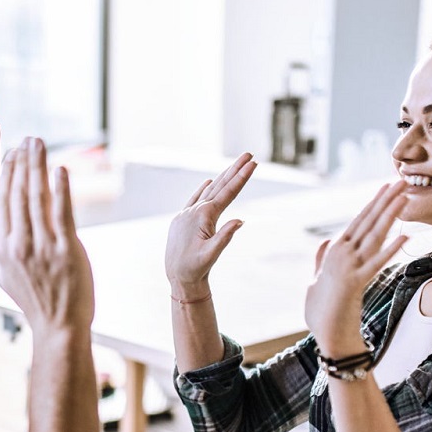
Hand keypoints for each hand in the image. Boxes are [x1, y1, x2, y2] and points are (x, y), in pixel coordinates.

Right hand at [0, 138, 93, 333]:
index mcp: (0, 247)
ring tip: (39, 143)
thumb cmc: (39, 298)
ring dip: (38, 166)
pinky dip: (60, 188)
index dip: (8, 174)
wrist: (58, 326)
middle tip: (27, 139)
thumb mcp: (11, 271)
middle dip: (21, 162)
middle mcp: (16, 244)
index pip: (3, 202)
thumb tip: (8, 223)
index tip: (13, 153)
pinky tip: (60, 169)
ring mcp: (40, 247)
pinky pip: (61, 212)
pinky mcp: (64, 250)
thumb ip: (7, 244)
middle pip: (17, 193)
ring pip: (36, 197)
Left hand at [165, 153, 255, 297]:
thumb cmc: (195, 268)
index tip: (253, 163)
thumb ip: (225, 237)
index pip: (228, 193)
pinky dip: (204, 189)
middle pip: (219, 186)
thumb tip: (240, 220)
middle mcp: (194, 210)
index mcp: (204, 216)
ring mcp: (187, 213)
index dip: (242, 177)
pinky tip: (209, 180)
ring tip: (235, 164)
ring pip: (208, 190)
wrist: (177, 277)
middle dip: (235, 170)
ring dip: (222, 177)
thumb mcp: (211, 255)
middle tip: (249, 155)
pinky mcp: (182, 219)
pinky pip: (196, 199)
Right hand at [304, 182, 407, 356]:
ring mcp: (349, 267)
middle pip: (368, 221)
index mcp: (334, 251)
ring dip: (390, 214)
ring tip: (404, 195)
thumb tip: (325, 241)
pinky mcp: (356, 283)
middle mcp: (341, 254)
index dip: (374, 203)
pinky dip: (391, 249)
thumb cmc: (322, 310)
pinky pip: (377, 263)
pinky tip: (405, 234)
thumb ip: (320, 259)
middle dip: (386, 200)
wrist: (326, 335)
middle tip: (401, 179)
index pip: (358, 221)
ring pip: (373, 235)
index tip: (387, 188)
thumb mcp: (316, 280)